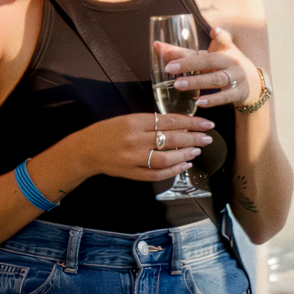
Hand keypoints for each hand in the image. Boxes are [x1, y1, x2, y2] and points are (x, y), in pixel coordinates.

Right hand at [62, 112, 213, 181]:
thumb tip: (178, 124)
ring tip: (197, 151)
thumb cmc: (107, 131)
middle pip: (171, 139)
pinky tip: (183, 164)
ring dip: (185, 154)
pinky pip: (157, 174)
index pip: (169, 121)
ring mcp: (134, 159)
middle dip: (193, 138)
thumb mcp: (127, 118)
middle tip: (208, 137)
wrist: (86, 150)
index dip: (191, 122)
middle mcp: (135, 140)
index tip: (206, 122)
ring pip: (166, 158)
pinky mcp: (132, 173)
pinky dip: (173, 170)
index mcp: (135, 122)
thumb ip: (150, 121)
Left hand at [161, 27, 262, 108]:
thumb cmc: (229, 66)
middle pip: (209, 61)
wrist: (256, 84)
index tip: (173, 50)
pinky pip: (225, 96)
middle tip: (168, 69)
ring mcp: (237, 78)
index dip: (190, 48)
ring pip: (216, 79)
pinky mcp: (240, 93)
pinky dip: (213, 100)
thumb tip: (158, 45)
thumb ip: (189, 52)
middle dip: (188, 63)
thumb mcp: (215, 56)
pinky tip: (200, 102)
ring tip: (178, 85)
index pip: (205, 48)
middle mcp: (231, 62)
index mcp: (223, 51)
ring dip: (196, 82)